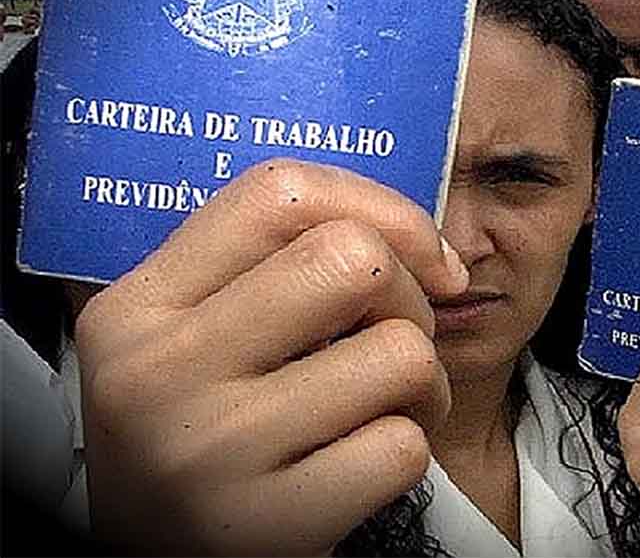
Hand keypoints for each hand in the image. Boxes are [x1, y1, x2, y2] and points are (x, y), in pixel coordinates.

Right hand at [75, 158, 467, 554]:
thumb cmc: (206, 428)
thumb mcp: (193, 335)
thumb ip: (272, 266)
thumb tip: (424, 245)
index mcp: (139, 305)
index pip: (279, 192)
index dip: (380, 205)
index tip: (423, 255)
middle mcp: (162, 370)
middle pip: (353, 258)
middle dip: (410, 296)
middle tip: (393, 337)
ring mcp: (215, 450)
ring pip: (400, 352)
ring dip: (423, 381)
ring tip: (385, 406)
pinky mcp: (272, 523)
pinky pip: (403, 446)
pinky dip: (408, 449)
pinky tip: (366, 462)